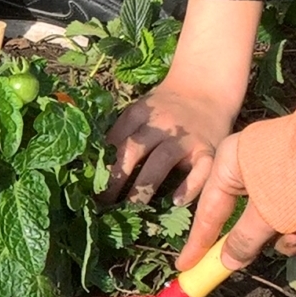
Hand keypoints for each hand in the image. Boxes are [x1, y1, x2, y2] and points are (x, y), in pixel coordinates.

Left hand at [103, 0, 263, 206]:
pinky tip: (175, 202)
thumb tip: (91, 163)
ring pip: (161, 161)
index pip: (115, 140)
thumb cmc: (167, 105)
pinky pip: (200, 170)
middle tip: (102, 203)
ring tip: (130, 210)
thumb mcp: (141, 109)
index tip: (87, 186)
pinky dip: (189, 186)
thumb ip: (122, 131)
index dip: (100, 164)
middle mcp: (161, 124)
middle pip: (133, 151)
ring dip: (143, 187)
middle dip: (115, 179)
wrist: (206, 86)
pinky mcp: (208, 150)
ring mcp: (185, 138)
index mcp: (139, 113)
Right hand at [175, 131, 295, 272]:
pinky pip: (289, 207)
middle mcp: (248, 162)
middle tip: (243, 264)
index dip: (198, 243)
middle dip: (252, 239)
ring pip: (269, 214)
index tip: (186, 268)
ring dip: (280, 233)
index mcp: (230, 162)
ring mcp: (277, 167)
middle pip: (240, 213)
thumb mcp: (270, 214)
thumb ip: (244, 240)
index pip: (208, 211)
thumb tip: (227, 262)